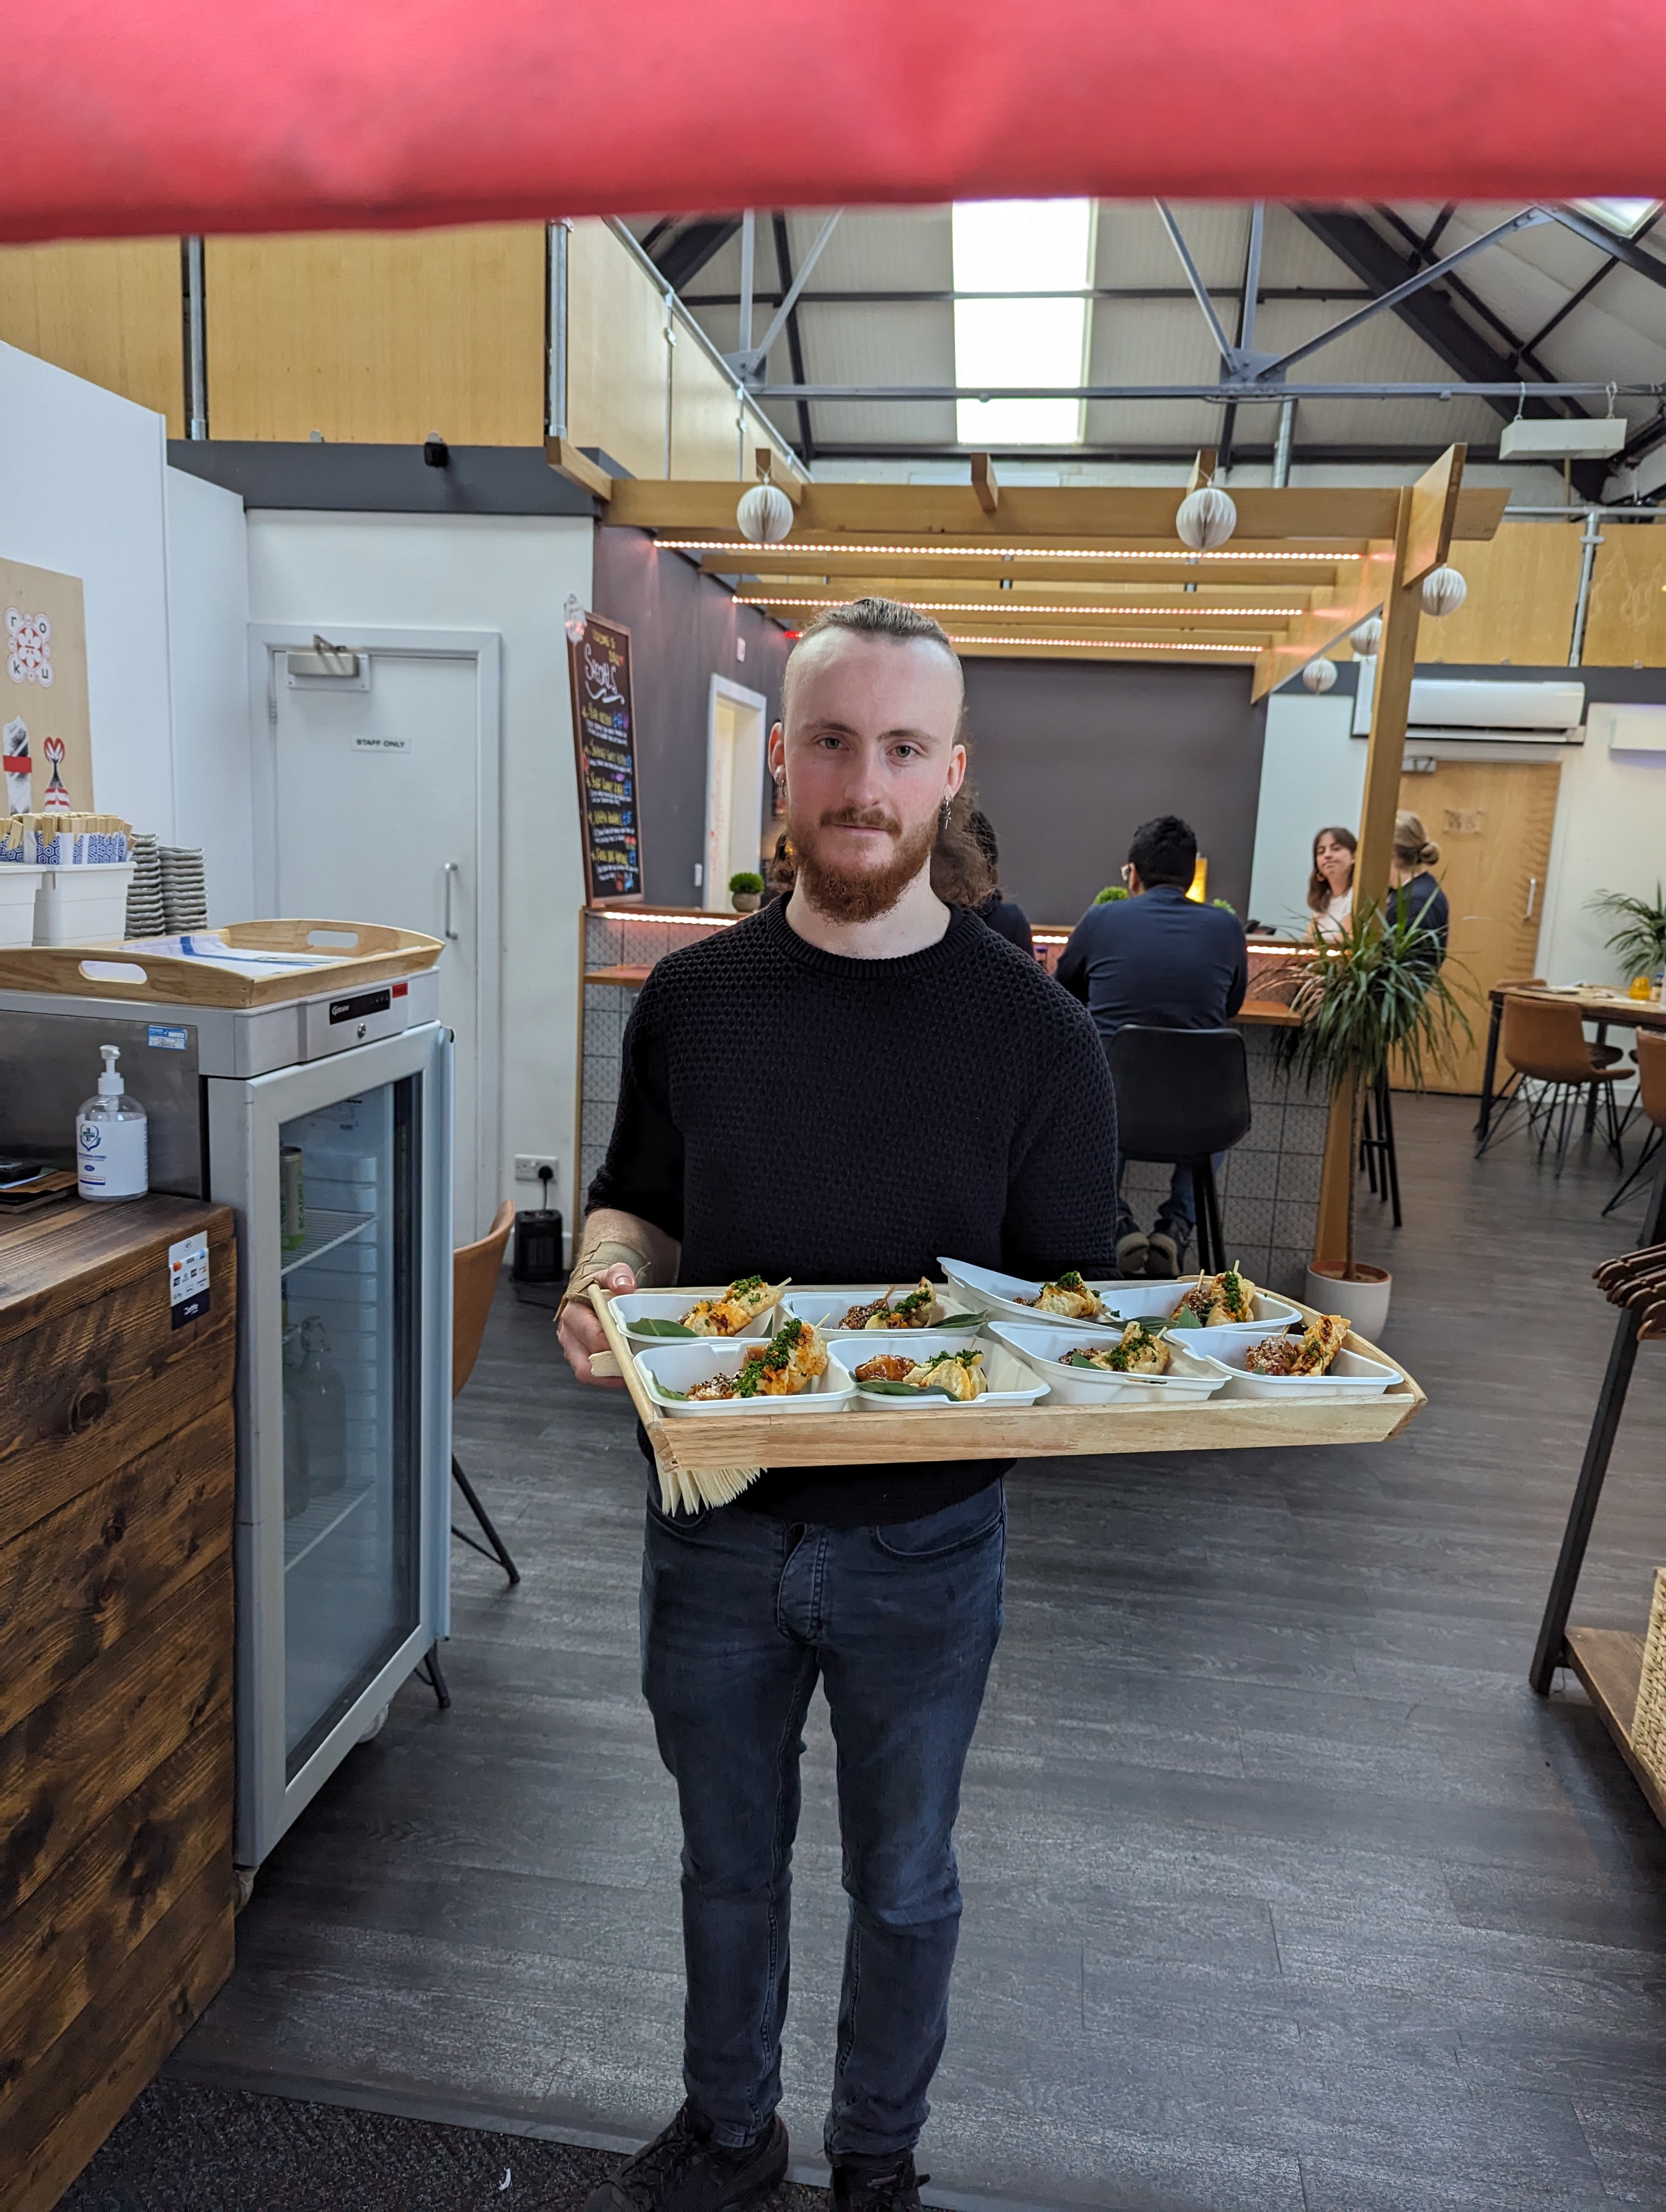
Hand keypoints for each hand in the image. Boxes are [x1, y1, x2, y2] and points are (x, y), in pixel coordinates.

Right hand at [558, 1260, 636, 1387]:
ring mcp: (572, 1350)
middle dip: (612, 1368)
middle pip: (586, 1364)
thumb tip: (625, 1286)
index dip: (614, 1346)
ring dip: (611, 1377)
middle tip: (635, 1367)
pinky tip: (627, 1373)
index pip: (593, 1337)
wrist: (589, 1294)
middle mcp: (568, 1335)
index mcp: (574, 1314)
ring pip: (588, 1374)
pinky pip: (593, 1375)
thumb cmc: (599, 1287)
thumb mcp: (611, 1274)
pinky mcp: (579, 1359)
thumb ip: (618, 1275)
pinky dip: (610, 1378)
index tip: (633, 1350)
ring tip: (633, 1374)